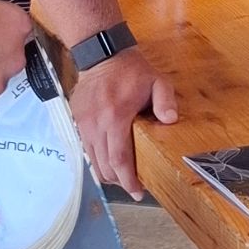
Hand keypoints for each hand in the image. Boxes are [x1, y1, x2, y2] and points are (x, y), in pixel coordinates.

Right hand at [70, 44, 177, 197]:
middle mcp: (95, 125)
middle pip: (104, 166)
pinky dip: (98, 159)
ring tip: (123, 176)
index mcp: (115, 117)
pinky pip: (87, 149)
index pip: (119, 159)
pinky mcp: (77, 122)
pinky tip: (111, 159)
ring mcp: (83, 124)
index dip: (127, 180)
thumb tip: (170, 121)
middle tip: (134, 186)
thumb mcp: (157, 81)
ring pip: (93, 161)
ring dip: (108, 172)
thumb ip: (166, 100)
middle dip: (119, 181)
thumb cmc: (132, 71)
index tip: (137, 192)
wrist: (101, 55)